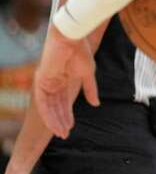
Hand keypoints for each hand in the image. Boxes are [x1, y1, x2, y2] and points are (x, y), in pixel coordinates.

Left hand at [33, 24, 98, 138]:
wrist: (72, 38)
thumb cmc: (81, 52)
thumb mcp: (88, 74)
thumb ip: (90, 89)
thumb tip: (96, 104)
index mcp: (62, 80)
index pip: (63, 102)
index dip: (67, 115)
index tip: (71, 127)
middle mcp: (52, 83)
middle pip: (55, 107)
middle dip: (60, 121)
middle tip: (65, 134)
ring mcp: (45, 83)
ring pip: (49, 108)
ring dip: (55, 121)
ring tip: (62, 133)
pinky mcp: (40, 82)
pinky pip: (43, 104)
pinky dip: (48, 115)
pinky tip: (55, 125)